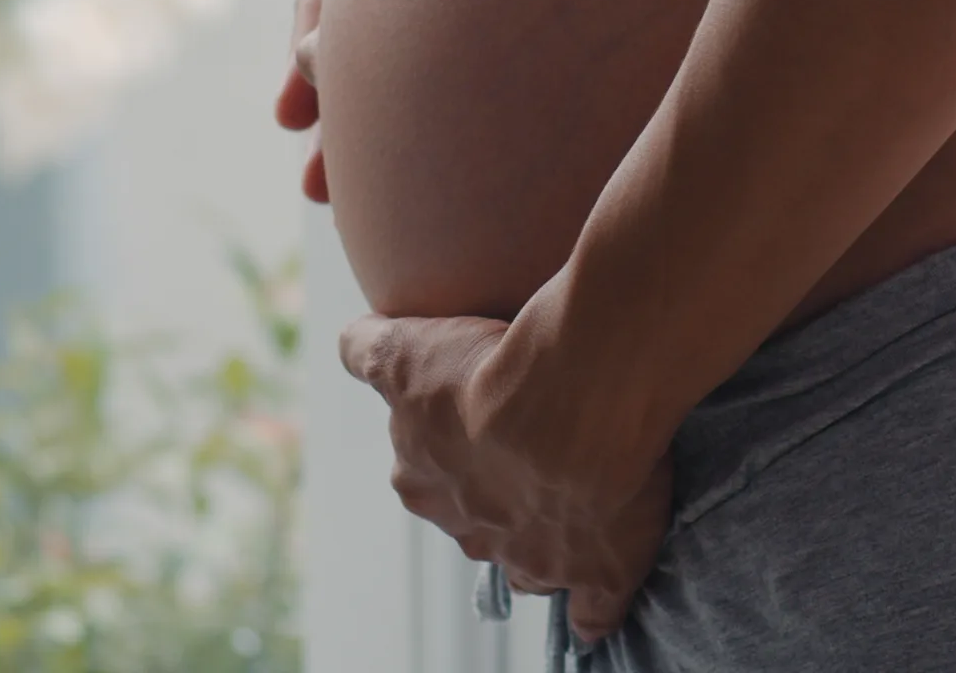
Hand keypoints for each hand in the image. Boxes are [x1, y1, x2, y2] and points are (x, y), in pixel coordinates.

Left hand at [340, 313, 671, 645]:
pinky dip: (595, 607)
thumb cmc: (486, 371)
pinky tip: (601, 590)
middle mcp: (470, 531)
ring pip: (532, 564)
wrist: (565, 403)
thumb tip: (354, 343)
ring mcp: (534, 561)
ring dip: (549, 539)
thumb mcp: (405, 349)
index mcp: (423, 483)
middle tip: (539, 449)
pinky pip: (594, 613)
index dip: (461, 453)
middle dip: (503, 498)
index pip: (432, 480)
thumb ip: (369, 350)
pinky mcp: (597, 575)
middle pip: (480, 523)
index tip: (490, 422)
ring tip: (582, 498)